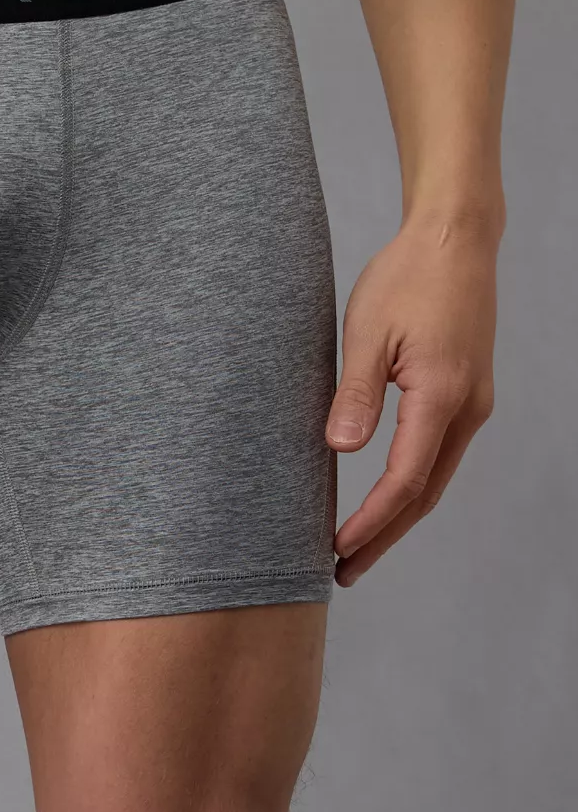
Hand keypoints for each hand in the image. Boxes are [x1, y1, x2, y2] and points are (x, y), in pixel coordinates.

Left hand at [325, 215, 498, 584]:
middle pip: (426, 493)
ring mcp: (473, 402)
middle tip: (343, 572)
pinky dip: (412, 485)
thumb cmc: (406, 278)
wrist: (455, 239)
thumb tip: (341, 450)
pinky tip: (388, 498)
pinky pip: (440, 453)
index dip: (371, 521)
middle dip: (384, 537)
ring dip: (399, 516)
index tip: (337, 549)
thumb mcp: (366, 332)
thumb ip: (356, 394)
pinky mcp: (468, 393)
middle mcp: (467, 408)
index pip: (405, 480)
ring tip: (358, 547)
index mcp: (441, 396)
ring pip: (436, 476)